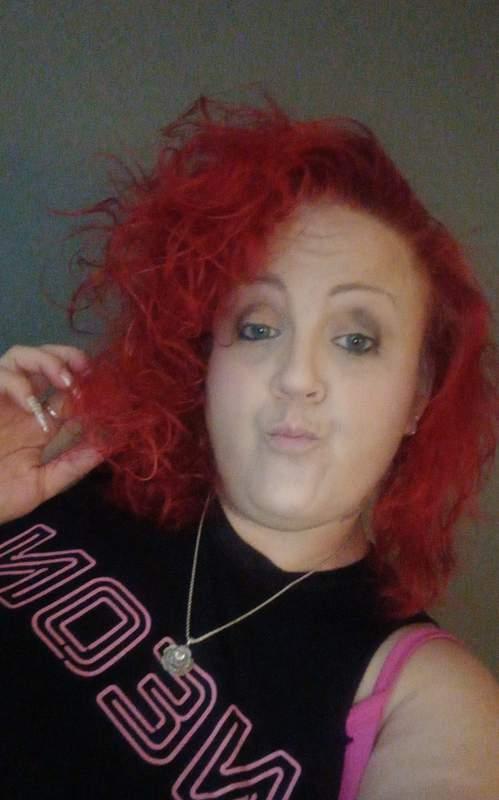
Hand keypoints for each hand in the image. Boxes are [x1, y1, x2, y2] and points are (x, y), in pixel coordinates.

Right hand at [0, 344, 103, 524]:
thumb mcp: (41, 484)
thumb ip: (72, 465)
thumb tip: (108, 447)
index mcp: (38, 425)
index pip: (67, 393)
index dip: (86, 387)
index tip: (107, 392)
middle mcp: (20, 407)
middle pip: (45, 362)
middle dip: (68, 358)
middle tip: (85, 371)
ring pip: (19, 357)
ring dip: (45, 361)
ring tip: (63, 381)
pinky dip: (17, 382)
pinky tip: (29, 403)